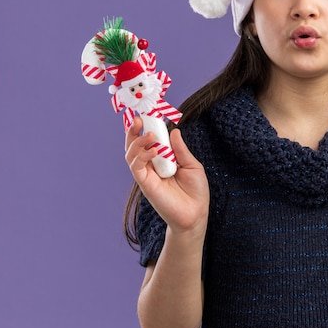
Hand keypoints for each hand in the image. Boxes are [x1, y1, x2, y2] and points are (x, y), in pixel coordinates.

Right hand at [125, 117, 209, 235]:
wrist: (196, 214)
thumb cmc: (196, 191)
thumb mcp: (192, 165)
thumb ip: (180, 150)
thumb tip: (174, 131)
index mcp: (162, 159)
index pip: (149, 140)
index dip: (146, 127)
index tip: (147, 114)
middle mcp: (152, 165)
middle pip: (135, 145)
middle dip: (134, 131)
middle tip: (139, 118)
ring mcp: (147, 175)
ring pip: (131, 154)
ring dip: (137, 142)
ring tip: (149, 134)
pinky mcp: (145, 184)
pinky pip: (136, 167)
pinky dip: (141, 156)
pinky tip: (153, 151)